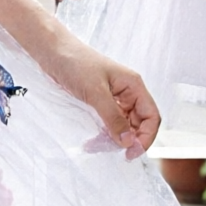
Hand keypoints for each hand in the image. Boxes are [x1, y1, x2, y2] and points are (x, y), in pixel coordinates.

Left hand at [46, 41, 162, 159]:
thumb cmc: (76, 64)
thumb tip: (127, 141)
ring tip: (98, 147)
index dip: (146, 136)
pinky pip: (109, 123)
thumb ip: (113, 118)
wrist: (53, 53)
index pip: (151, 116)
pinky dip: (104, 133)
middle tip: (114, 153)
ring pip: (123, 125)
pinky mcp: (100, 103)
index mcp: (134, 86)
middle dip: (129, 140)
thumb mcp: (96, 92)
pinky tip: (93, 140)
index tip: (132, 152)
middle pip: (139, 123)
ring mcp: (114, 98)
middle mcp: (128, 93)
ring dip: (114, 138)